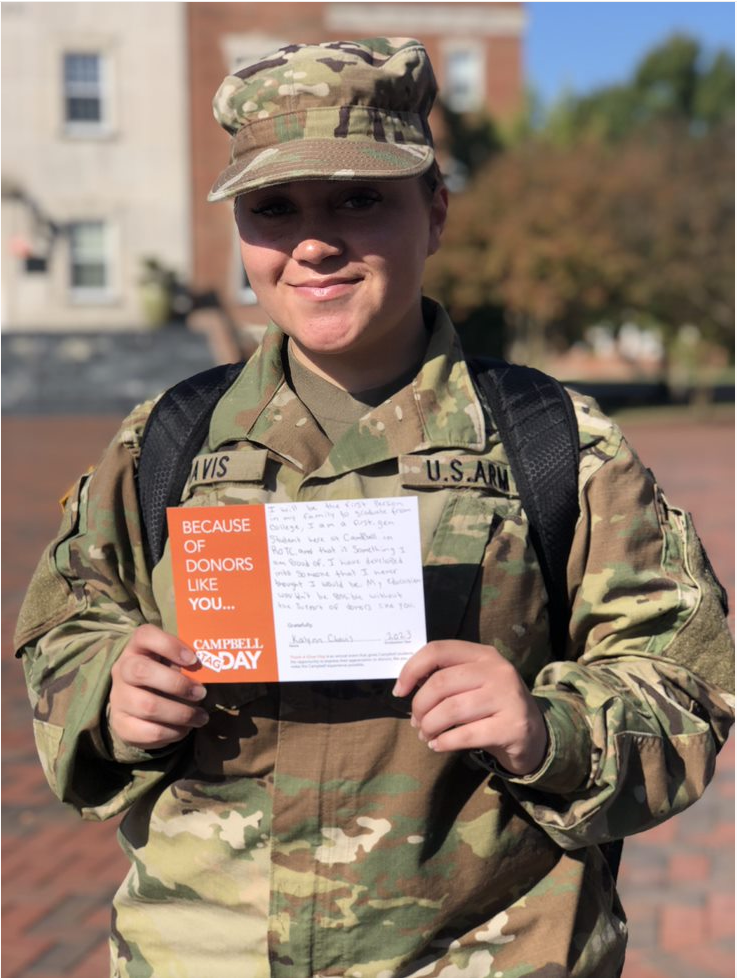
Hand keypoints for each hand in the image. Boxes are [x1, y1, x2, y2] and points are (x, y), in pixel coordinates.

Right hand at [109, 624, 208, 749]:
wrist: (136, 705)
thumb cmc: (163, 675)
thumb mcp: (172, 662)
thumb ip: (185, 661)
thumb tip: (212, 666)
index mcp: (137, 648)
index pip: (144, 635)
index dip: (169, 645)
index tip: (193, 660)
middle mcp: (122, 670)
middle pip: (141, 671)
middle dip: (177, 684)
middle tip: (201, 693)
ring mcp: (118, 698)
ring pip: (148, 706)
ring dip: (182, 713)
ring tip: (201, 716)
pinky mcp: (121, 725)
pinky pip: (149, 732)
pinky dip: (173, 732)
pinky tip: (185, 728)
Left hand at [393, 640, 547, 775]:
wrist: (534, 736)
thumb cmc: (492, 707)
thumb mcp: (473, 683)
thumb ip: (446, 677)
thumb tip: (405, 685)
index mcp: (483, 654)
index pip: (438, 650)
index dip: (412, 669)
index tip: (399, 691)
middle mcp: (498, 670)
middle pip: (441, 683)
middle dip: (420, 705)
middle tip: (416, 722)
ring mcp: (508, 698)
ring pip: (451, 710)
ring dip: (430, 726)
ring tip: (425, 735)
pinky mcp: (512, 726)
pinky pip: (466, 735)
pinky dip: (444, 742)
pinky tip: (438, 745)